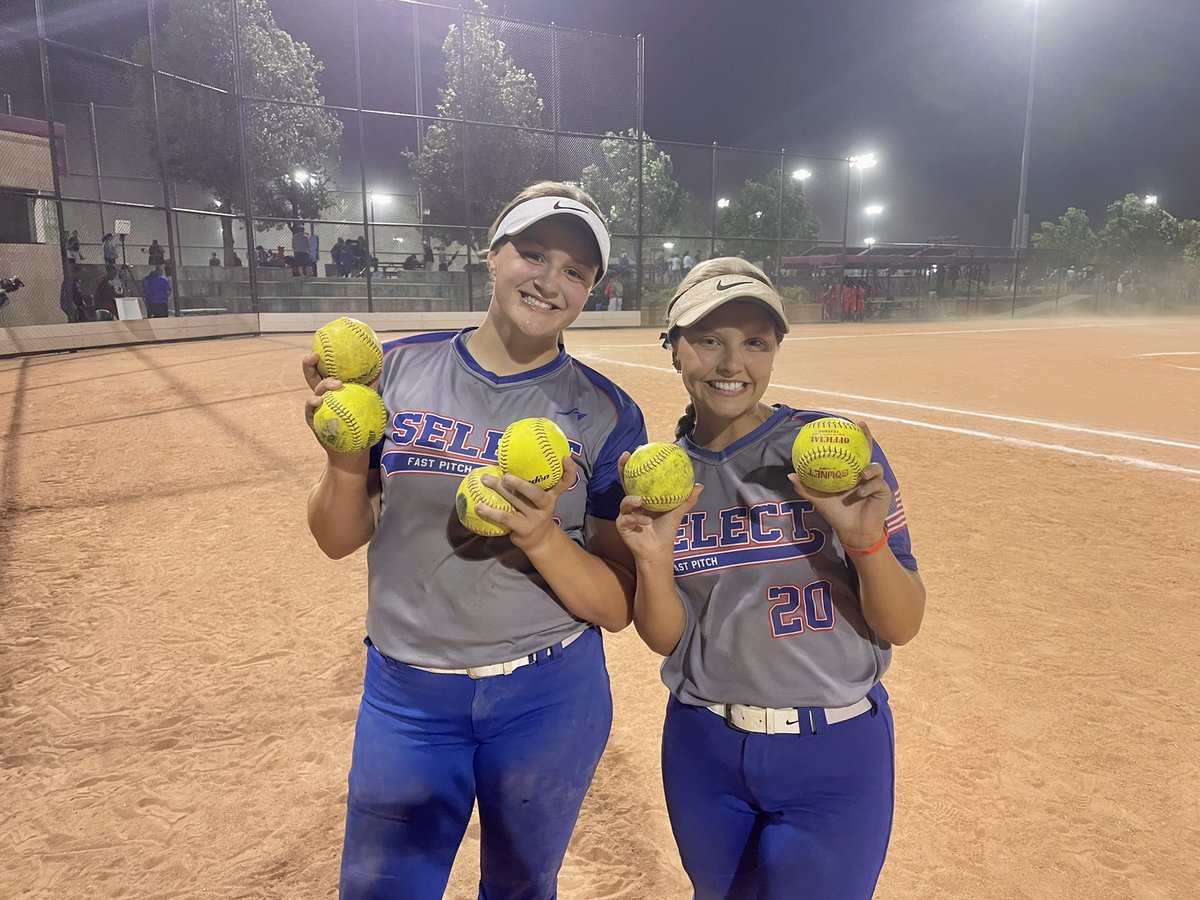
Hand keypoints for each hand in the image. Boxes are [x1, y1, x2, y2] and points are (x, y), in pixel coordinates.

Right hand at [302, 352, 368, 465]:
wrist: (354, 449)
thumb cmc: (361, 423)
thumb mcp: (368, 400)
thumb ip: (372, 383)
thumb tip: (382, 363)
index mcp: (333, 388)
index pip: (325, 369)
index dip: (322, 356)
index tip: (324, 344)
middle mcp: (323, 396)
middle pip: (311, 376)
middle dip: (308, 364)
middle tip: (314, 356)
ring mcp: (316, 408)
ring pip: (314, 393)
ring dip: (322, 385)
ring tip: (335, 384)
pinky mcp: (313, 422)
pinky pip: (310, 411)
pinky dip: (313, 404)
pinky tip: (319, 401)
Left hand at [476, 456, 579, 551]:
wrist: (539, 541)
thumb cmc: (534, 513)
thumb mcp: (540, 500)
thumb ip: (530, 484)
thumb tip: (504, 460)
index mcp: (552, 496)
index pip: (566, 482)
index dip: (568, 471)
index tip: (565, 458)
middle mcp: (546, 506)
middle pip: (536, 493)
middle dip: (521, 484)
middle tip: (506, 475)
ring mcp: (535, 518)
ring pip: (516, 502)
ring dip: (499, 490)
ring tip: (486, 480)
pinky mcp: (523, 529)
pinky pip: (505, 518)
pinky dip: (491, 512)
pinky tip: (479, 506)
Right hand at [615, 451, 702, 560]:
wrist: (658, 550)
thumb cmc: (666, 530)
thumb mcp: (677, 512)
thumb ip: (686, 499)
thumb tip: (699, 485)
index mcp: (643, 496)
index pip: (636, 477)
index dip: (634, 463)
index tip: (635, 450)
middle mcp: (631, 503)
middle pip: (624, 482)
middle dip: (622, 469)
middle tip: (625, 459)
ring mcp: (625, 513)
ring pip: (625, 502)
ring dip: (632, 500)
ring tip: (641, 500)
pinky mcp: (622, 525)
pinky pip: (628, 519)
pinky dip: (638, 519)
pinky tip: (647, 520)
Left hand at [788, 420, 889, 550]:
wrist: (852, 532)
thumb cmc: (836, 514)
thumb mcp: (819, 500)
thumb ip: (805, 487)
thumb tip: (790, 474)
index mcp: (849, 472)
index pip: (850, 451)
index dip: (850, 437)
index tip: (847, 423)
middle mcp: (862, 474)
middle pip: (867, 452)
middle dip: (866, 437)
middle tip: (861, 427)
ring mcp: (874, 482)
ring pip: (875, 467)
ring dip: (868, 468)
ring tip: (860, 474)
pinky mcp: (882, 492)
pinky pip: (877, 484)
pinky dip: (868, 487)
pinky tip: (859, 492)